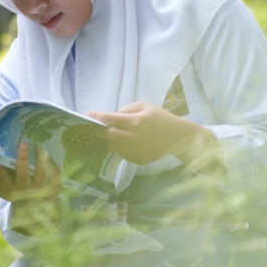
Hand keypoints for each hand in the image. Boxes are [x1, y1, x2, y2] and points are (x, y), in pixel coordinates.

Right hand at [0, 143, 61, 203]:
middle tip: (22, 144)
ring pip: (42, 175)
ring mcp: (41, 192)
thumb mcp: (1, 190)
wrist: (35, 210)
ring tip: (38, 147)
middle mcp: (26, 192)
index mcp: (12, 192)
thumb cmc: (15, 194)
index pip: (3, 182)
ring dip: (41, 159)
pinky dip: (52, 165)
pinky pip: (55, 176)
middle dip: (23, 160)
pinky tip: (47, 155)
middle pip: (24, 176)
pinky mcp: (55, 189)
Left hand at [85, 102, 217, 165]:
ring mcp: (135, 150)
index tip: (87, 115)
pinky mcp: (138, 160)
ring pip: (111, 146)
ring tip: (113, 133)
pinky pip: (121, 153)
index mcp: (135, 122)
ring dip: (109, 139)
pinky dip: (119, 147)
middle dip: (98, 130)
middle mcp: (133, 137)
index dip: (96, 117)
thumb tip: (111, 116)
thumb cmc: (161, 119)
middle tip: (94, 126)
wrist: (179, 138)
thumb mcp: (145, 107)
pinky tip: (125, 141)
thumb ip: (126, 109)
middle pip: (106, 135)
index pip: (109, 120)